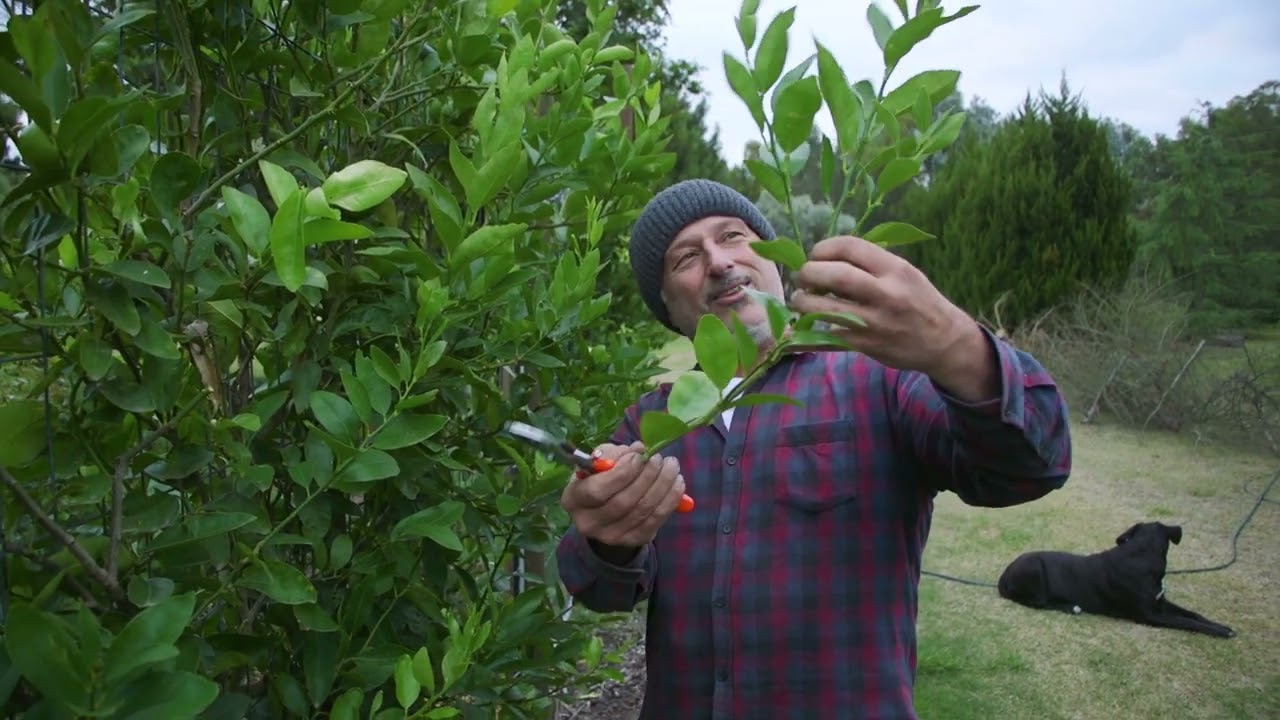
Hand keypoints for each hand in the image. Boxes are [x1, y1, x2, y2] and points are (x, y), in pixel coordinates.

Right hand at [561, 441, 685, 551]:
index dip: (622, 472)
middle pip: (623, 502)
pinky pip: (656, 519)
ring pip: (643, 510)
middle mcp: (588, 523)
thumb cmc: (602, 477)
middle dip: (647, 476)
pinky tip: (676, 482)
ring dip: (663, 485)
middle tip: (660, 458)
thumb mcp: (601, 461)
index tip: (639, 455)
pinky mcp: (633, 540)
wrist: (606, 509)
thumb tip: (640, 450)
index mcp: (573, 499)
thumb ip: (616, 454)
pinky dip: (671, 499)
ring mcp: (611, 536)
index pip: (596, 491)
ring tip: (671, 466)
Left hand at [790, 235, 997, 400]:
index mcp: (895, 269)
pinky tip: (799, 329)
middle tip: (804, 277)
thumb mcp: (904, 272)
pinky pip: (827, 338)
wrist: (943, 341)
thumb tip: (827, 258)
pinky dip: (806, 334)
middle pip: (834, 275)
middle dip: (809, 273)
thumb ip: (870, 263)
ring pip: (824, 308)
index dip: (824, 248)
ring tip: (801, 299)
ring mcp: (874, 322)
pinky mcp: (865, 345)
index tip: (816, 255)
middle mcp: (885, 293)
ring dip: (802, 302)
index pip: (850, 247)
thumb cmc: (919, 300)